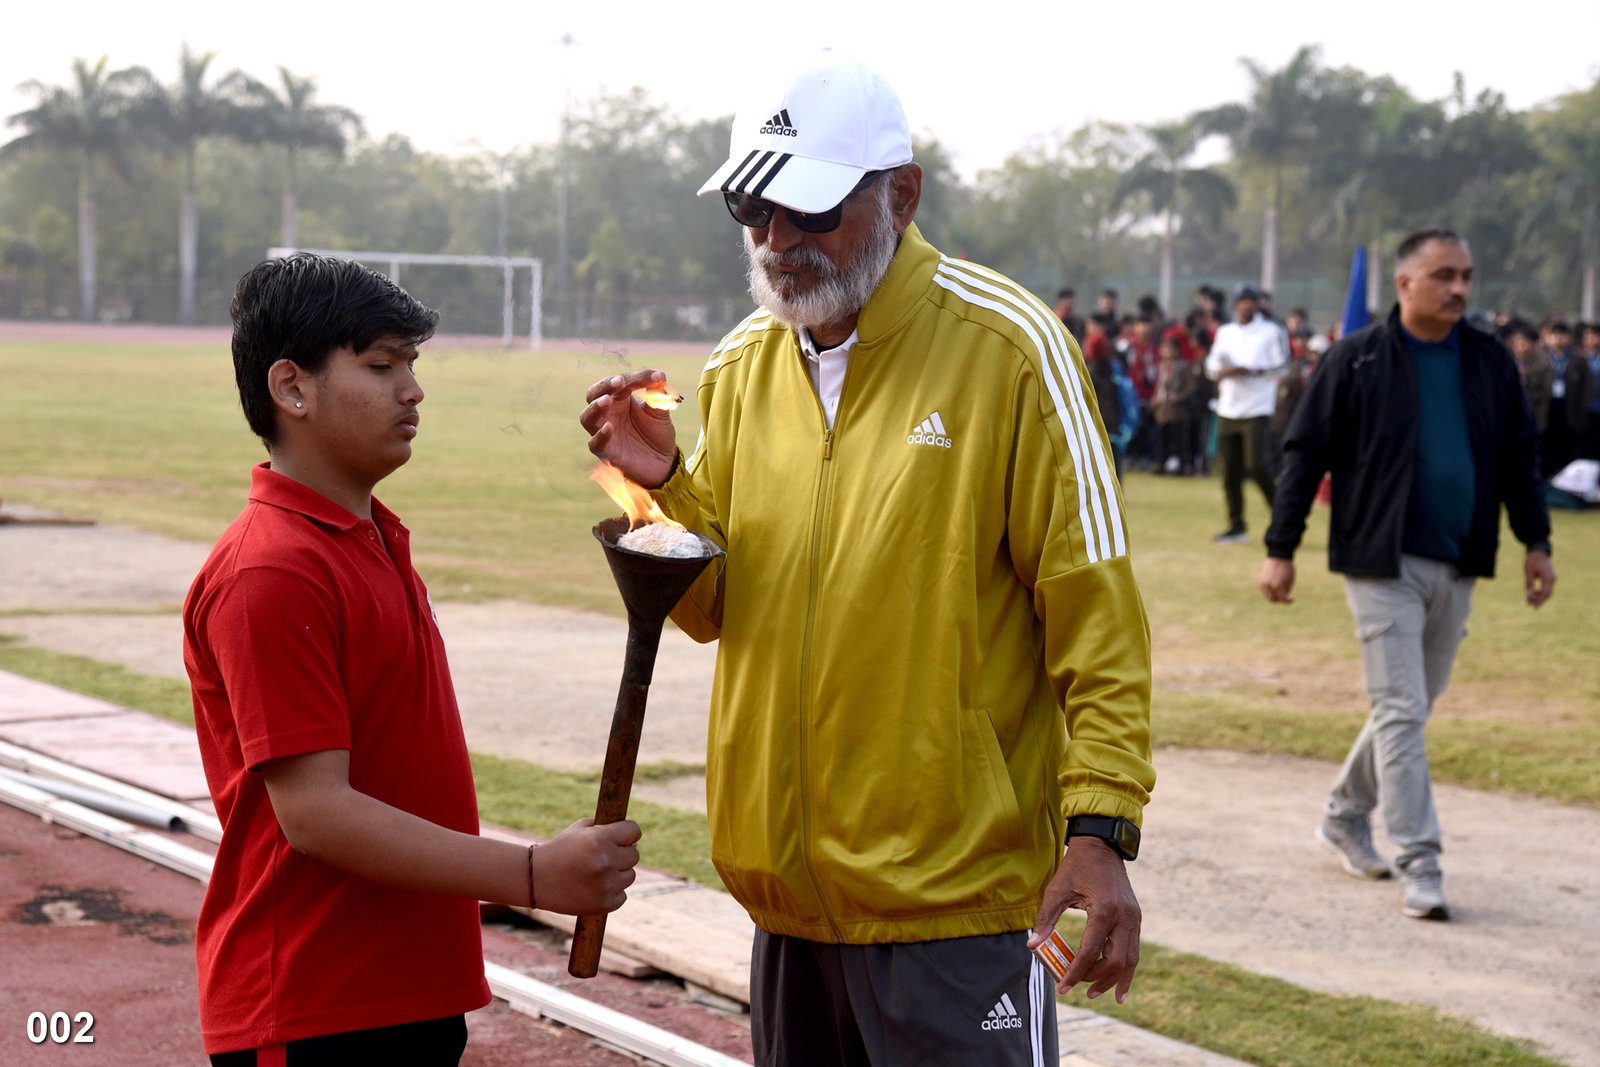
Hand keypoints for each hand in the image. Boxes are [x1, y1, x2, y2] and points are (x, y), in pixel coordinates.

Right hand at [531, 818, 641, 915]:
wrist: (535, 880)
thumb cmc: (559, 850)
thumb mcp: (578, 830)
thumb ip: (605, 827)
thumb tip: (633, 837)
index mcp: (600, 839)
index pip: (634, 831)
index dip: (628, 833)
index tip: (622, 836)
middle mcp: (605, 861)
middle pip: (634, 855)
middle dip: (621, 854)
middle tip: (604, 857)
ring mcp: (606, 885)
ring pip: (630, 876)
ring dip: (618, 874)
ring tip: (597, 873)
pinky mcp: (604, 904)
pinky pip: (622, 895)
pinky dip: (612, 892)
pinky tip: (595, 887)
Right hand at [580, 370, 678, 487]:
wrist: (664, 463)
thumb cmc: (657, 435)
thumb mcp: (660, 412)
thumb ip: (658, 395)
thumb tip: (659, 377)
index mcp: (619, 400)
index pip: (620, 382)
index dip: (637, 377)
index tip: (658, 377)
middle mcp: (607, 414)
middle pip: (594, 394)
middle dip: (604, 386)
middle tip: (620, 381)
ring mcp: (604, 433)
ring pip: (587, 417)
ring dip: (595, 407)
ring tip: (607, 400)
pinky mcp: (607, 453)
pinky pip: (595, 443)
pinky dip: (600, 435)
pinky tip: (609, 427)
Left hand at [1027, 837, 1140, 1002]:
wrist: (1102, 845)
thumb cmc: (1076, 866)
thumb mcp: (1056, 890)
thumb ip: (1046, 919)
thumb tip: (1033, 946)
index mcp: (1104, 910)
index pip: (1090, 952)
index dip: (1076, 973)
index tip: (1065, 987)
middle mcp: (1124, 917)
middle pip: (1115, 961)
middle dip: (1098, 980)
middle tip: (1082, 991)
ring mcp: (1134, 918)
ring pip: (1131, 959)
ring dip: (1116, 979)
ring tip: (1101, 994)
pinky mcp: (1136, 917)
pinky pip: (1133, 948)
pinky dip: (1126, 966)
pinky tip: (1120, 981)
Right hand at [1259, 557, 1295, 602]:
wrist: (1278, 557)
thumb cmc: (1287, 568)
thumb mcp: (1290, 580)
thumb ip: (1286, 591)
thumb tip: (1283, 598)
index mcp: (1278, 587)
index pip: (1282, 599)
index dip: (1288, 601)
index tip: (1291, 599)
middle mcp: (1269, 586)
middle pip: (1273, 599)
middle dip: (1280, 599)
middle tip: (1285, 596)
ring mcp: (1263, 583)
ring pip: (1267, 595)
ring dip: (1273, 595)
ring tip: (1279, 590)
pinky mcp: (1260, 580)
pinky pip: (1264, 590)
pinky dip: (1269, 590)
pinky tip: (1274, 586)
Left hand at [1524, 550, 1554, 607]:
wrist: (1538, 551)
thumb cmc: (1532, 561)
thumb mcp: (1529, 572)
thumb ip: (1529, 584)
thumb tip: (1529, 595)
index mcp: (1548, 578)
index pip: (1545, 593)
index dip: (1539, 601)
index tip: (1533, 607)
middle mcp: (1552, 579)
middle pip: (1547, 594)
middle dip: (1540, 601)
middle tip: (1531, 607)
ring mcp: (1552, 578)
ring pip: (1547, 591)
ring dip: (1540, 597)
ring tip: (1530, 601)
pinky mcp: (1550, 577)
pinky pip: (1547, 587)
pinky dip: (1541, 592)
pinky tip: (1534, 594)